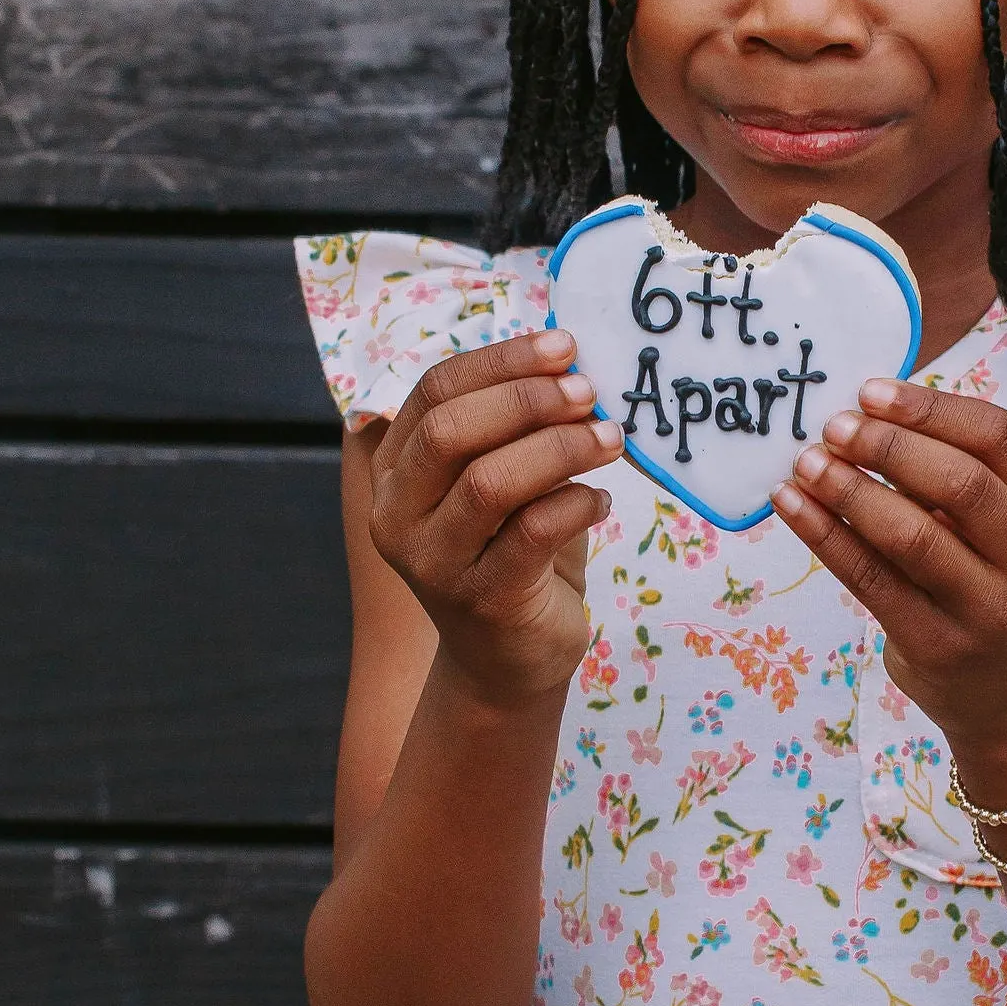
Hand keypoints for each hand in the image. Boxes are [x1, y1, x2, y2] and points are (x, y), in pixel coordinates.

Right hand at [366, 327, 620, 706]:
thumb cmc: (514, 553)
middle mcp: (397, 513)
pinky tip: (602, 500)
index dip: (502, 360)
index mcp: (396, 468)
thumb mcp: (506, 480)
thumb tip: (569, 359)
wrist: (509, 660)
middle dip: (527, 400)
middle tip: (589, 393)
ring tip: (610, 439)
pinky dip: (576, 504)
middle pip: (451, 430)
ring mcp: (432, 561)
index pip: (435, 390)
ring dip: (560, 448)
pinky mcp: (479, 599)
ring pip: (489, 482)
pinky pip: (531, 534)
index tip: (565, 346)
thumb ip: (517, 426)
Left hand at [771, 378, 1006, 787]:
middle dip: (889, 446)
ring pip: (912, 536)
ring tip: (806, 462)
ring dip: (850, 490)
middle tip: (834, 425)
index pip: (1000, 438)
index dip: (931, 408)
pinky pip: (872, 580)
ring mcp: (989, 610)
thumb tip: (868, 413)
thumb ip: (958, 474)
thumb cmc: (998, 584)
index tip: (870, 390)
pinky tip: (792, 505)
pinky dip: (824, 536)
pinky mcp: (936, 646)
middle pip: (961, 484)